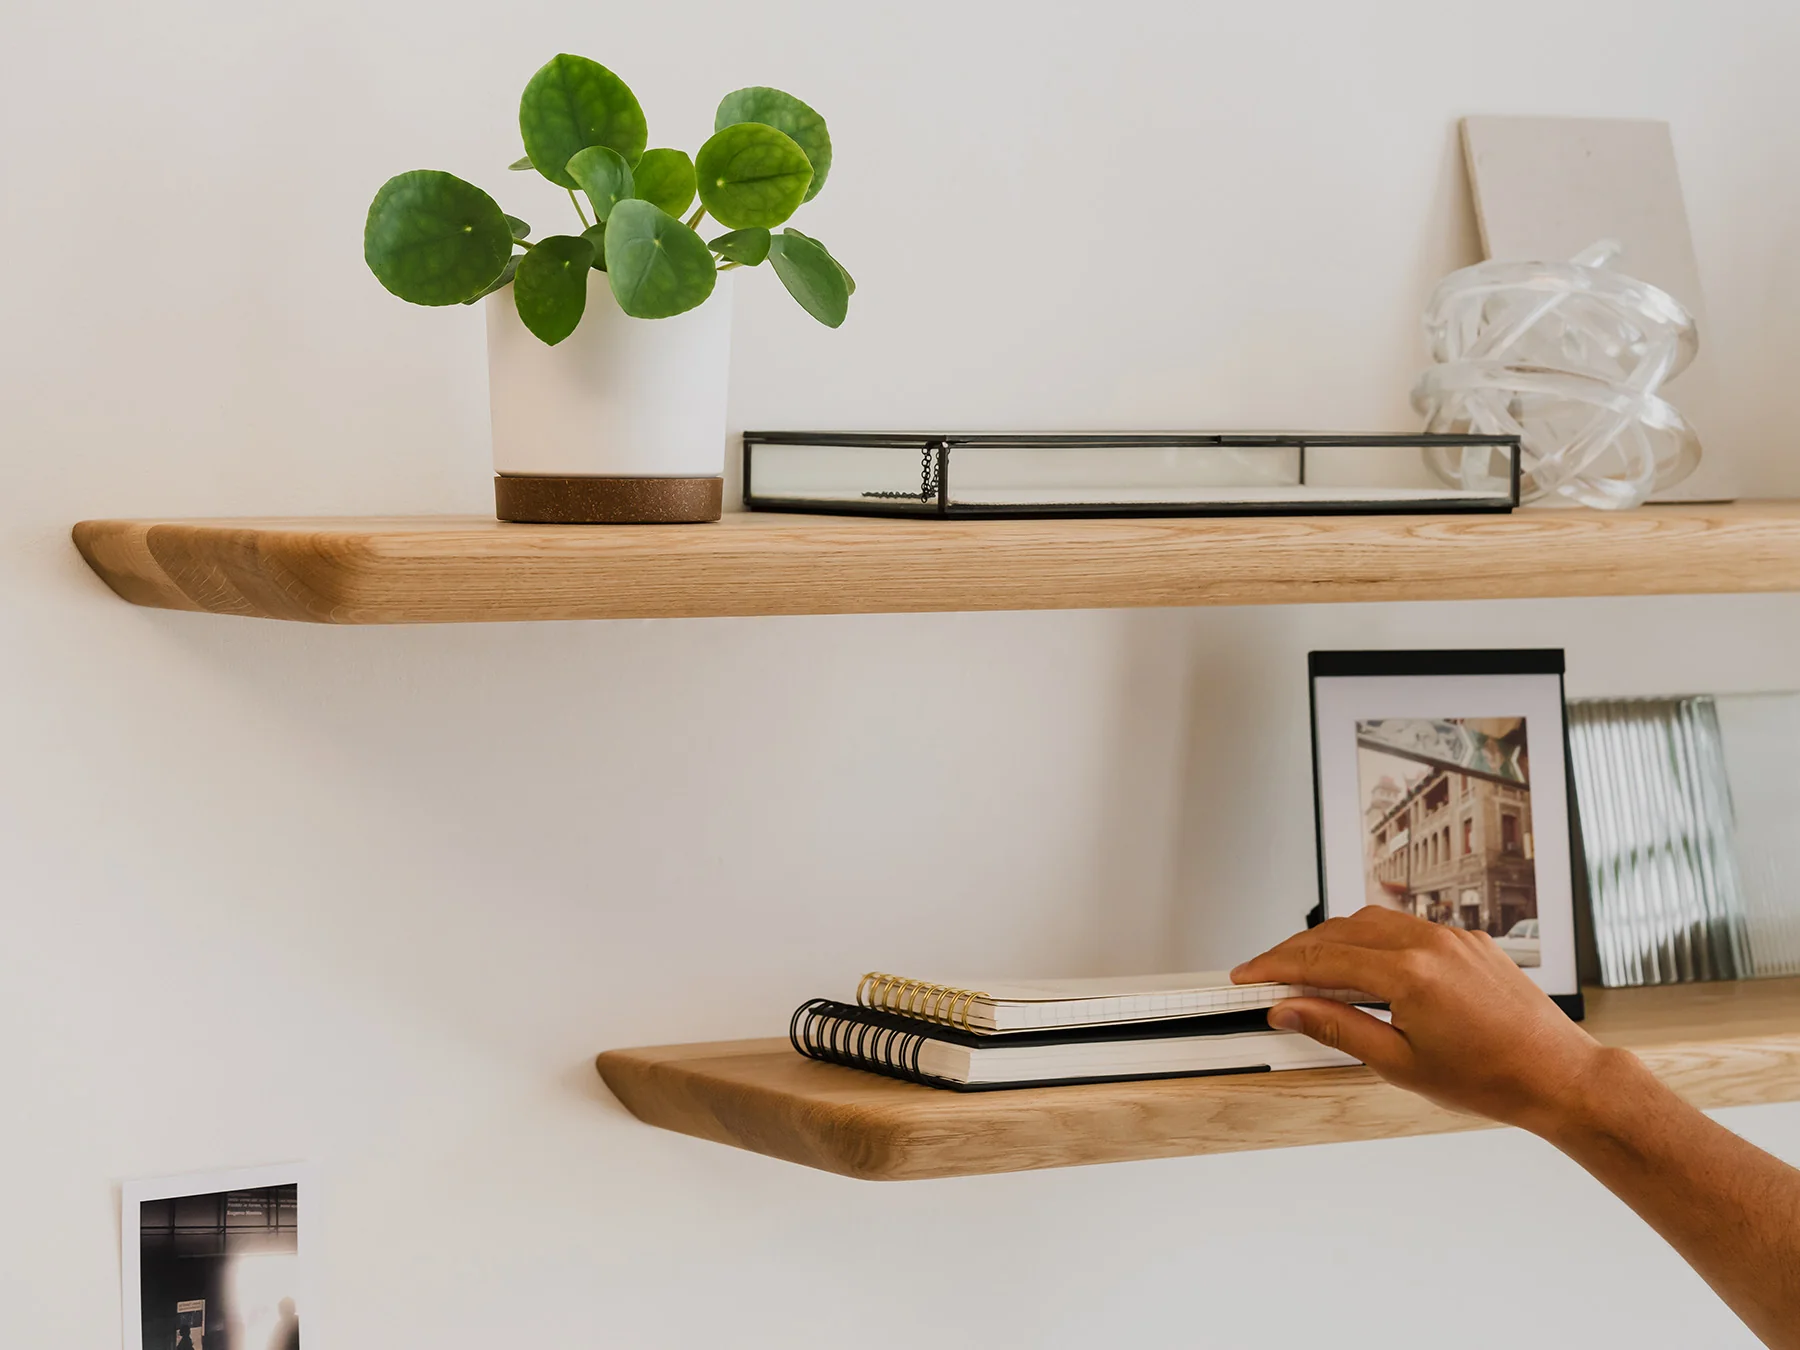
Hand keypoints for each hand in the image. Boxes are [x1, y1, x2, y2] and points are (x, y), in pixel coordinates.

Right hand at [1232, 906, 1618, 1135]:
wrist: (1558, 1076)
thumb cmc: (1492, 1078)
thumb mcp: (1401, 1063)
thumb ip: (1338, 1027)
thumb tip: (1290, 1009)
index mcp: (1408, 973)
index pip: (1320, 959)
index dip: (1274, 966)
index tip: (1248, 976)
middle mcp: (1429, 943)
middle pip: (1339, 930)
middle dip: (1296, 950)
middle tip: (1269, 975)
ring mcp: (1452, 937)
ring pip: (1372, 921)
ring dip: (1333, 940)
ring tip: (1310, 970)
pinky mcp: (1469, 940)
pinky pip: (1407, 926)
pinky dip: (1374, 939)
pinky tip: (1366, 965)